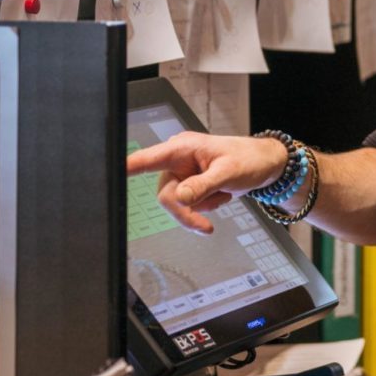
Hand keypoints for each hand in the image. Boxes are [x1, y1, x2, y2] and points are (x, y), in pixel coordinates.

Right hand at [126, 133, 290, 233]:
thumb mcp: (230, 172)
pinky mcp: (187, 185)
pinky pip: (187, 206)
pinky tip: (219, 196)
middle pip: (165, 195)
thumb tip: (180, 198)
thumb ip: (204, 185)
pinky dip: (204, 207)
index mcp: (182, 148)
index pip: (148, 159)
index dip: (127, 167)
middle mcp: (176, 160)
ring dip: (198, 210)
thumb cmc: (249, 159)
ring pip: (175, 204)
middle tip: (205, 227)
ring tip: (222, 198)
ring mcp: (181, 174)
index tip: (109, 173)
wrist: (265, 166)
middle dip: (186, 213)